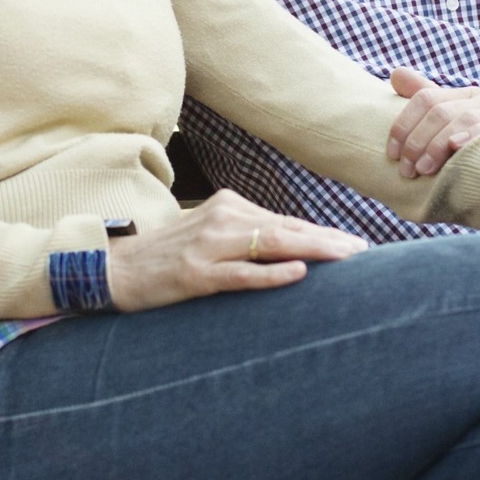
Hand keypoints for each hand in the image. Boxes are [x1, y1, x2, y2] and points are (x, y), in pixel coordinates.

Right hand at [105, 191, 368, 312]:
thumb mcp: (210, 237)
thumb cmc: (168, 257)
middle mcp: (222, 218)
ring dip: (313, 252)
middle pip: (286, 229)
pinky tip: (299, 273)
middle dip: (328, 242)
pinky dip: (272, 273)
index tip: (354, 247)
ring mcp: (208, 245)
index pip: (285, 221)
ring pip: (272, 245)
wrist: (115, 270)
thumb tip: (294, 253)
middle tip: (364, 254)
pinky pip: (241, 273)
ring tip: (346, 260)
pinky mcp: (195, 273)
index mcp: (228, 206)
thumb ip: (247, 238)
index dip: (322, 235)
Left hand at [386, 67, 479, 176]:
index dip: (403, 126)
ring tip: (423, 169)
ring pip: (462, 119)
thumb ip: (429, 100)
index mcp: (465, 96)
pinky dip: (470, 137)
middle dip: (416, 141)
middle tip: (406, 169)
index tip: (391, 153)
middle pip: (439, 111)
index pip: (425, 98)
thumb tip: (394, 74)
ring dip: (436, 146)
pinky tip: (454, 149)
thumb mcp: (459, 123)